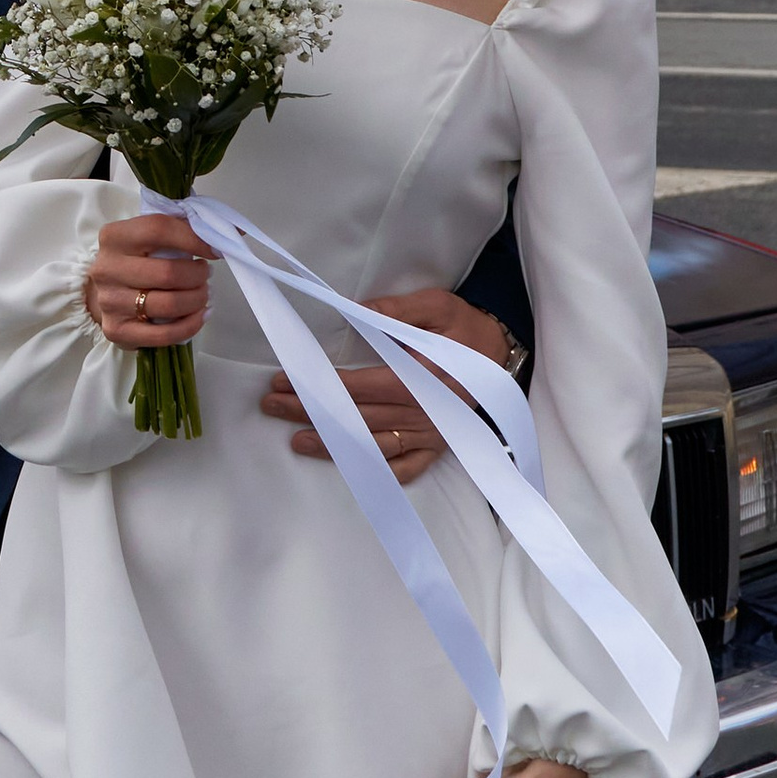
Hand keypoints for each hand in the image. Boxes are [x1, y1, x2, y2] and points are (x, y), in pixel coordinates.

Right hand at [83, 211, 208, 351]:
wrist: (104, 292)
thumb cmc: (134, 260)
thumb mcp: (145, 238)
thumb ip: (175, 230)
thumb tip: (219, 233)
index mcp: (114, 237)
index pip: (159, 229)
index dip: (193, 239)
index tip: (214, 249)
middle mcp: (107, 268)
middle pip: (168, 273)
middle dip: (198, 276)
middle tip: (205, 275)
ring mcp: (109, 302)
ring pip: (169, 304)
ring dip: (196, 300)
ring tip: (202, 294)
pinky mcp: (116, 330)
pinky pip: (164, 334)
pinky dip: (190, 326)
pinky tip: (199, 316)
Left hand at [259, 291, 513, 479]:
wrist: (503, 352)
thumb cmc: (464, 326)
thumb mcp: (436, 305)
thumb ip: (397, 309)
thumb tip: (356, 309)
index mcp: (421, 377)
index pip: (359, 385)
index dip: (321, 386)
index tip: (284, 380)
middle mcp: (425, 411)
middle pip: (359, 416)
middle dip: (311, 412)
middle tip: (273, 406)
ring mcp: (432, 433)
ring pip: (376, 445)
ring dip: (334, 445)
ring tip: (296, 441)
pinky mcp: (439, 445)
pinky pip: (409, 467)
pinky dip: (381, 472)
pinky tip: (353, 470)